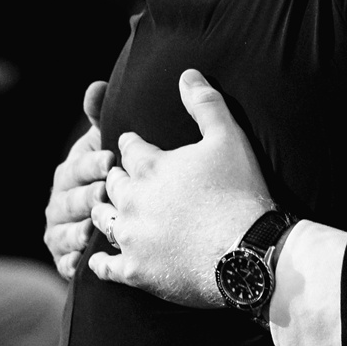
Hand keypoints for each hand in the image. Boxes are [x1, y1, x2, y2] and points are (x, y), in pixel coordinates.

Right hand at [43, 80, 112, 281]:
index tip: (110, 159)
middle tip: (106, 195)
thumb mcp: (104, 146)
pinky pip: (66, 261)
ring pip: (66, 230)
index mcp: (69, 172)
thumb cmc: (108, 177)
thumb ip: (100, 120)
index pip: (78, 166)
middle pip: (72, 199)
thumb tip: (97, 86)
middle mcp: (59, 201)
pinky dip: (72, 261)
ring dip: (79, 229)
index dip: (92, 163)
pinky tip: (83, 259)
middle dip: (88, 197)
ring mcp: (59, 231)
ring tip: (94, 230)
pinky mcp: (63, 258)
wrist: (106, 222)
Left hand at [88, 70, 274, 308]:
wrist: (248, 253)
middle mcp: (131, 199)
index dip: (132, 145)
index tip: (133, 146)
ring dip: (105, 213)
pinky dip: (100, 262)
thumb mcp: (228, 138)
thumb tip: (187, 73)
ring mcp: (131, 237)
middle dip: (117, 179)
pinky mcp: (135, 271)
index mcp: (150, 166)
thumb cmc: (241, 193)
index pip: (128, 148)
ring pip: (102, 219)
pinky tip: (98, 259)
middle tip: (122, 180)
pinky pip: (105, 266)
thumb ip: (205, 104)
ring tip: (108, 212)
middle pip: (112, 183)